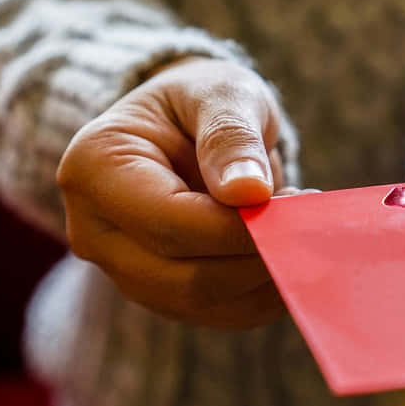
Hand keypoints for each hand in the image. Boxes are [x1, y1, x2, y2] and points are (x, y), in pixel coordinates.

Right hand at [58, 57, 290, 328]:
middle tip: (312, 226)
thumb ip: (231, 135)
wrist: (185, 122)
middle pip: (181, 277)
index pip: (168, 222)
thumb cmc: (202, 98)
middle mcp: (92, 229)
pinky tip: (292, 259)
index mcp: (94, 168)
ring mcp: (119, 268)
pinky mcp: (156, 291)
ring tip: (304, 235)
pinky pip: (214, 313)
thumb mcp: (220, 93)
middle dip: (255, 259)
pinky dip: (261, 295)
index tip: (299, 208)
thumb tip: (248, 194)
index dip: (237, 228)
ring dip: (263, 280)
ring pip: (198, 303)